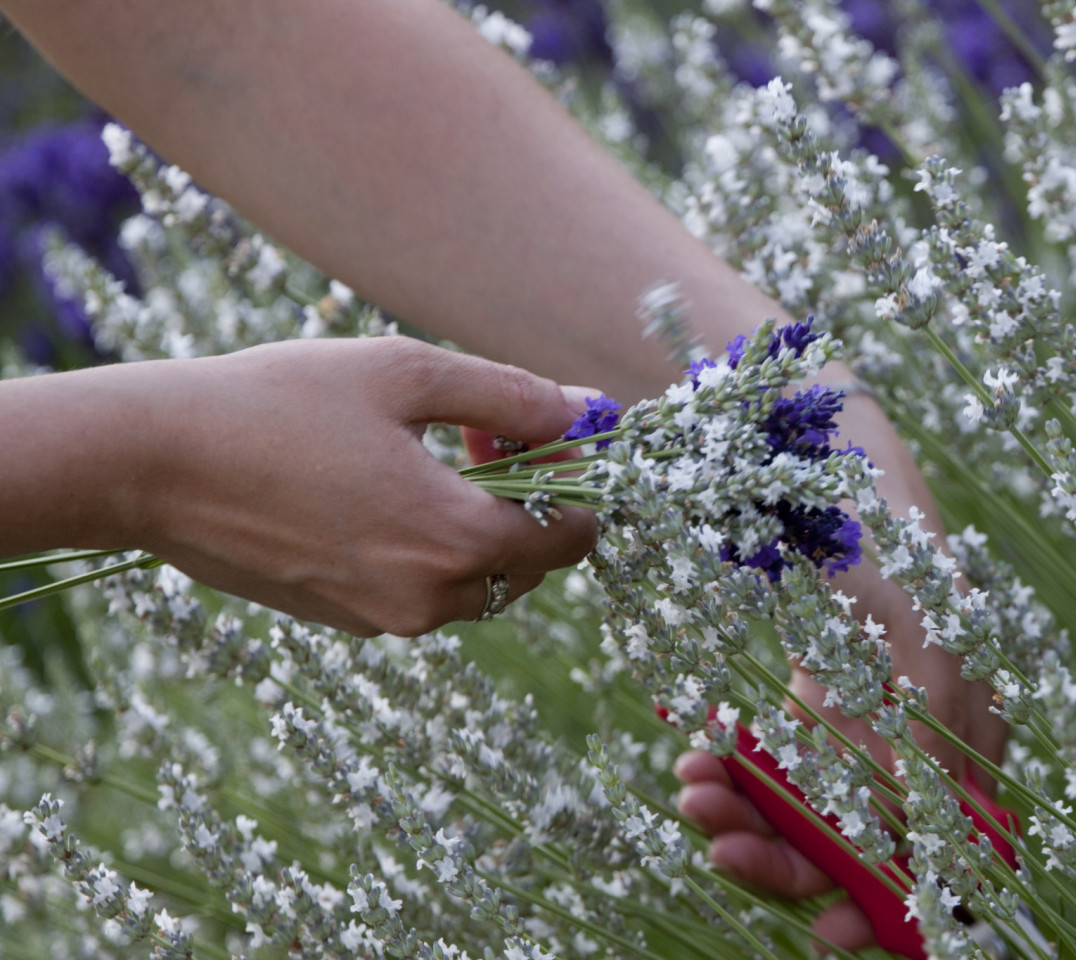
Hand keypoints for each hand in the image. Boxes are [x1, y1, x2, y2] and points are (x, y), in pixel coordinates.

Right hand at [54, 337, 596, 635]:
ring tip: (427, 453)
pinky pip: (422, 591)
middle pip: (531, 564)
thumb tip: (581, 412)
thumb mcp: (407, 374)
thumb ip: (510, 395)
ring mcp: (382, 619)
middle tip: (481, 430)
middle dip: (529, 499)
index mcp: (459, 539)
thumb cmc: (279, 402)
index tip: (545, 434)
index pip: (574, 538)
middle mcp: (429, 598)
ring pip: (477, 582)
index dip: (576, 484)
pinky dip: (430, 548)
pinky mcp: (342, 621)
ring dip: (480, 524)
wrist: (150, 464)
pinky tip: (381, 488)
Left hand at [675, 394, 1006, 952]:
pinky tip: (698, 754)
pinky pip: (772, 764)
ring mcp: (862, 721)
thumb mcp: (918, 636)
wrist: (815, 446)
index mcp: (970, 735)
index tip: (827, 933)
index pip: (944, 854)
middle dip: (788, 856)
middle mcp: (920, 741)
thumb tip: (921, 849)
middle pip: (862, 843)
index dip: (892, 905)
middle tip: (716, 841)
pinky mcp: (810, 699)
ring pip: (806, 810)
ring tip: (691, 790)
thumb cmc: (880, 530)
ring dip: (748, 814)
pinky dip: (735, 770)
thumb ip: (926, 743)